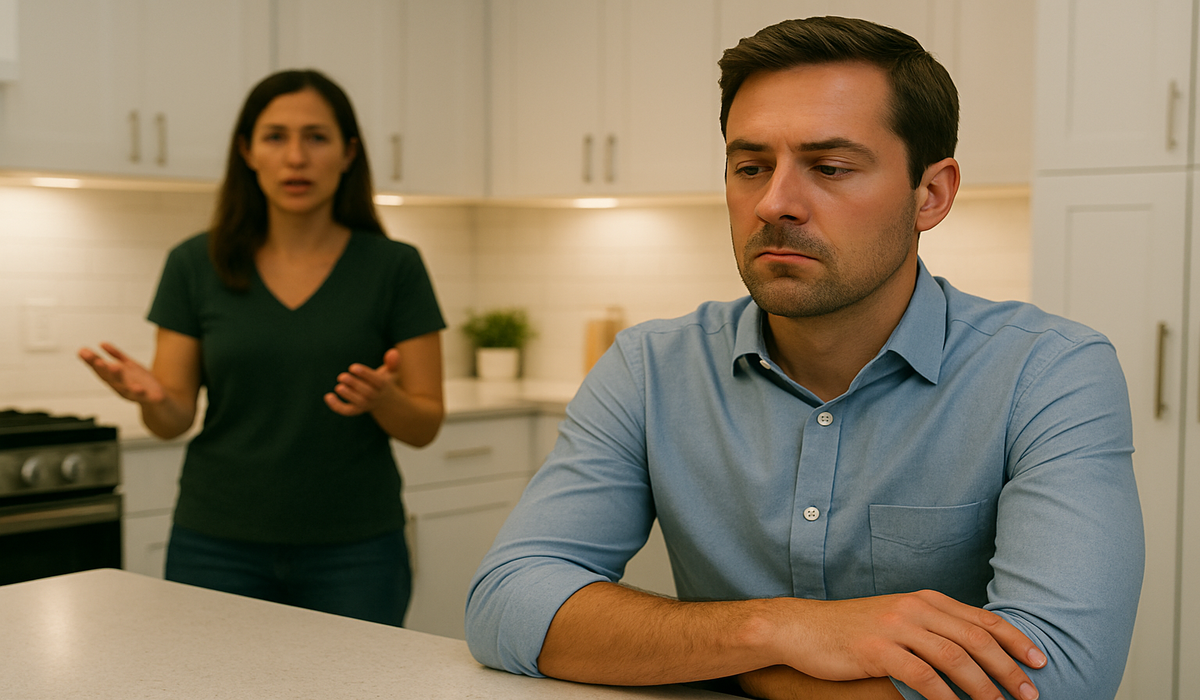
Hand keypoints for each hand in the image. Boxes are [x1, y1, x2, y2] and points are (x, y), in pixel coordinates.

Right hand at [78, 343, 165, 404]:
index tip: (82, 351)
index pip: (101, 370)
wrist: (159, 402)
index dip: (91, 361)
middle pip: (110, 378)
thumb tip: (101, 343)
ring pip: (124, 387)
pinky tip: (139, 388)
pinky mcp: (149, 398)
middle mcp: (122, 387)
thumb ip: (116, 355)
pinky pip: (145, 396)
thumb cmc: (141, 383)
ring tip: (114, 366)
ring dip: (118, 377)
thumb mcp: (128, 366)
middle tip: (96, 360)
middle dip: (103, 368)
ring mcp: (134, 394)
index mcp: (115, 379)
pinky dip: (141, 393)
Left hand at [325, 348, 401, 415]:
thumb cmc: (386, 382)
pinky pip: (347, 411)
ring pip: (358, 403)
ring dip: (348, 396)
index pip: (377, 381)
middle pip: (367, 393)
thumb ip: (393, 362)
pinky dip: (337, 406)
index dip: (365, 374)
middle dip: (354, 385)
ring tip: (338, 387)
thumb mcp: (392, 372)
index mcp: (384, 386)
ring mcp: (366, 404)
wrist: (385, 403)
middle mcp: (375, 396)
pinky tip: (328, 396)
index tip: (352, 367)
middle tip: (341, 376)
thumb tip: (393, 352)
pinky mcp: (356, 410)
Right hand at [771, 590, 1045, 699]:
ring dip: (983, 685)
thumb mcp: (896, 621)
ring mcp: (895, 627)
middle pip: (974, 637)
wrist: (803, 628)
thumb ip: (931, 629)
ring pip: (953, 656)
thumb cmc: (851, 631)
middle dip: (1007, 667)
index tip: (1039, 661)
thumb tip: (972, 652)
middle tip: (1029, 693)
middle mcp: (914, 608)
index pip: (981, 618)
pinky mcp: (877, 649)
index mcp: (924, 600)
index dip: (1014, 639)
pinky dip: (944, 695)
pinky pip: (921, 675)